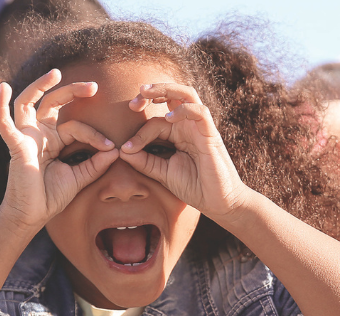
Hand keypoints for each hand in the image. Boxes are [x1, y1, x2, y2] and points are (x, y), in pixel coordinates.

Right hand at [0, 69, 117, 227]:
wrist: (33, 215)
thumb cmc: (51, 197)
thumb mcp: (79, 177)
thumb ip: (95, 164)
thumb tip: (116, 151)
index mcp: (53, 140)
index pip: (75, 126)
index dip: (94, 135)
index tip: (111, 147)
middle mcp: (38, 134)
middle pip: (52, 103)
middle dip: (71, 91)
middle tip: (93, 86)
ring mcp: (25, 137)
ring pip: (28, 102)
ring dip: (39, 86)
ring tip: (55, 73)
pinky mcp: (15, 146)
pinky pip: (4, 123)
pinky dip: (1, 106)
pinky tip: (3, 89)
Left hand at [119, 83, 249, 217]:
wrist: (217, 202)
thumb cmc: (193, 186)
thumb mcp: (162, 173)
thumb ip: (144, 162)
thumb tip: (122, 151)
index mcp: (177, 134)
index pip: (155, 122)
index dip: (138, 132)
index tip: (126, 148)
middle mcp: (188, 126)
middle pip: (172, 95)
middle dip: (152, 91)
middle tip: (133, 100)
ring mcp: (200, 128)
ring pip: (186, 95)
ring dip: (166, 89)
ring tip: (146, 92)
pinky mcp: (211, 134)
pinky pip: (200, 112)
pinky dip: (183, 110)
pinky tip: (169, 118)